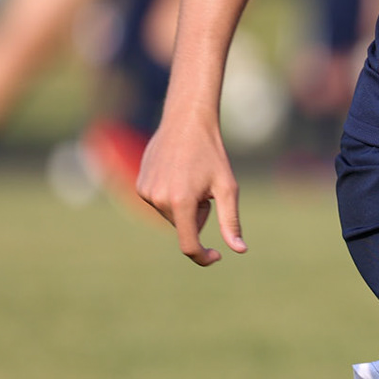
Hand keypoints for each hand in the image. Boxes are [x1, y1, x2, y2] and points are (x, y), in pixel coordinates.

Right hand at [136, 114, 246, 266]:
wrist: (186, 123)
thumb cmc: (212, 154)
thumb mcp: (227, 187)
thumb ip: (231, 221)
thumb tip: (239, 250)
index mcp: (181, 202)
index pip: (188, 244)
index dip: (203, 256)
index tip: (217, 255)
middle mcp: (158, 200)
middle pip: (184, 226)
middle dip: (198, 215)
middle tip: (205, 189)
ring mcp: (145, 192)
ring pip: (172, 215)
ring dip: (185, 205)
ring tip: (191, 177)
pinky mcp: (140, 185)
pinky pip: (160, 203)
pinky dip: (172, 196)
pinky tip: (179, 173)